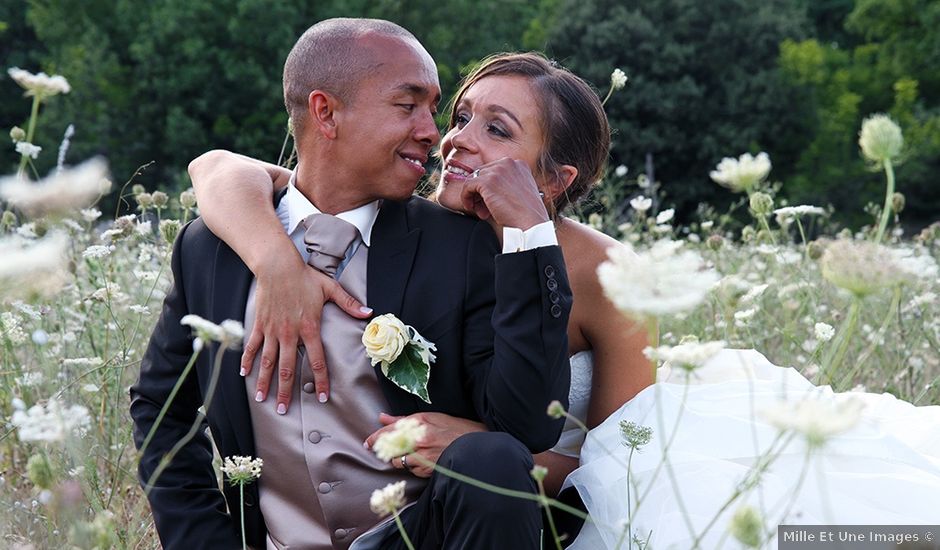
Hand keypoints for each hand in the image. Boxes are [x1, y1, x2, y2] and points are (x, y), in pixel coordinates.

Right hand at [243, 255, 371, 413]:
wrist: (277, 265)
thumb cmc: (304, 276)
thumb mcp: (330, 288)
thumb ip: (349, 303)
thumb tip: (368, 312)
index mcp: (309, 329)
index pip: (317, 361)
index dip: (321, 381)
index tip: (322, 398)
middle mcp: (290, 334)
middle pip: (288, 369)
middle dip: (286, 391)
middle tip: (283, 410)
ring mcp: (272, 330)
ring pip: (268, 362)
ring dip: (265, 382)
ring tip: (262, 399)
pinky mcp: (259, 324)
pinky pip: (253, 346)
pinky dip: (247, 360)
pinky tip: (243, 374)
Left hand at [364, 412, 486, 477]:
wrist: (475, 446)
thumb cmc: (455, 428)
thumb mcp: (431, 417)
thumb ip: (403, 419)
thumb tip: (382, 417)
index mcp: (418, 423)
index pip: (388, 431)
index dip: (375, 438)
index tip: (368, 443)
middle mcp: (418, 439)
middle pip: (389, 448)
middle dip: (386, 450)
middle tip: (387, 450)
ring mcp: (423, 456)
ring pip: (398, 461)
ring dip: (399, 459)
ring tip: (411, 454)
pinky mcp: (427, 470)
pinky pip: (411, 470)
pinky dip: (413, 467)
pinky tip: (423, 460)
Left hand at [459, 158, 549, 229]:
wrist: (531, 223)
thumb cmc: (527, 214)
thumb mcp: (520, 191)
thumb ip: (507, 183)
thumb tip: (486, 187)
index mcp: (518, 164)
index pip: (494, 170)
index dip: (489, 187)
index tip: (490, 201)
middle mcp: (509, 163)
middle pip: (483, 173)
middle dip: (481, 191)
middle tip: (484, 208)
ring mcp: (498, 170)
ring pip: (474, 179)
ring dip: (474, 196)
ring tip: (481, 210)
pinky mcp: (487, 181)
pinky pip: (468, 186)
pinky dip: (466, 197)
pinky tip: (472, 208)